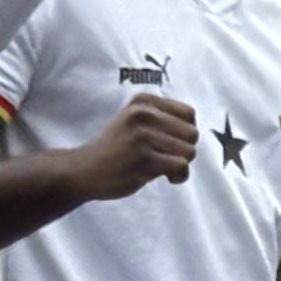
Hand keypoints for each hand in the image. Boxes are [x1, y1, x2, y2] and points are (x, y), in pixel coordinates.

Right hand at [68, 93, 200, 197]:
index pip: (188, 113)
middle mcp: (143, 115)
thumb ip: (161, 118)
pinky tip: (166, 178)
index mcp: (142, 102)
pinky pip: (181, 166)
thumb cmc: (116, 148)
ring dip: (181, 165)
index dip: (186, 131)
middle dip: (185, 149)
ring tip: (164, 168)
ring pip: (189, 151)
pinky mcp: (143, 159)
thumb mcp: (133, 121)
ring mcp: (142, 136)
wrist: (85, 170)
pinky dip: (179, 176)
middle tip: (167, 158)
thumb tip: (195, 130)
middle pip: (192, 133)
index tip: (171, 143)